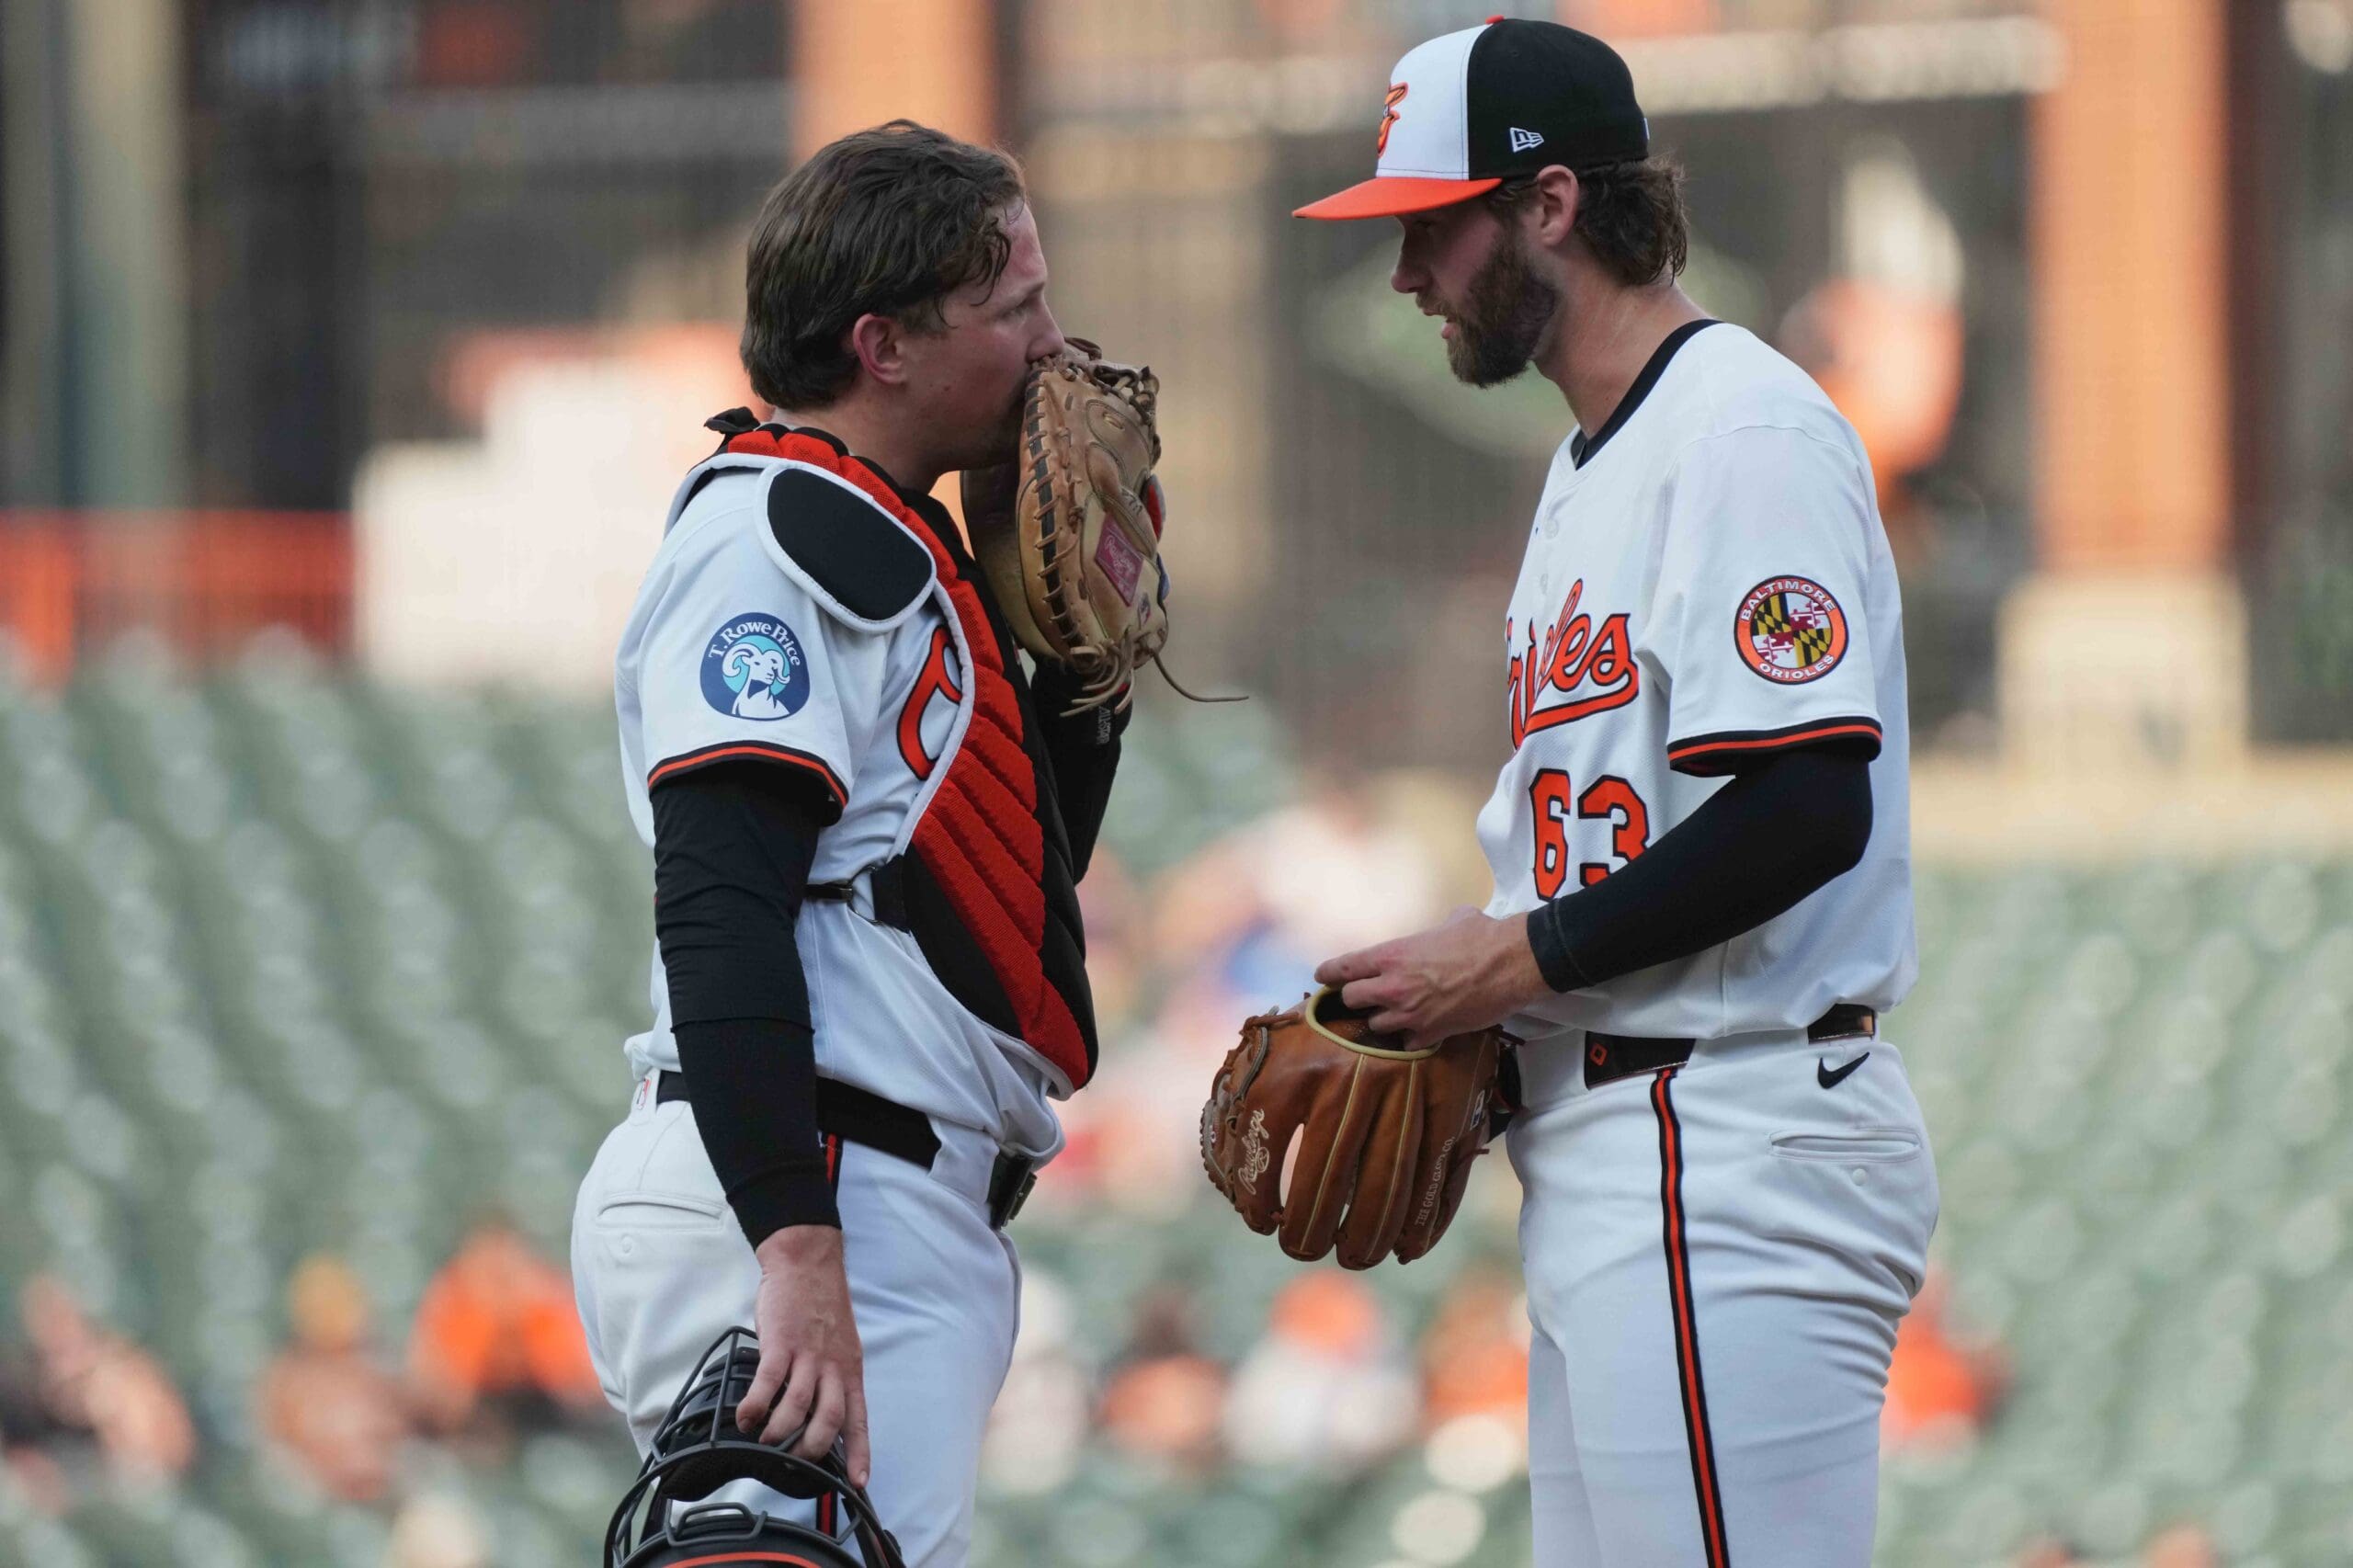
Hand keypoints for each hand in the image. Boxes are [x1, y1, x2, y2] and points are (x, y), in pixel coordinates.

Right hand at [737, 1225, 869, 1487]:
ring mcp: (807, 1355)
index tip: (857, 1482)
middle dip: (812, 1449)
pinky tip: (745, 1418)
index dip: (859, 1452)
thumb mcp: (839, 1345)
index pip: (857, 1418)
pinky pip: (768, 1383)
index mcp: (849, 1369)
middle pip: (829, 1419)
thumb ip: (832, 1378)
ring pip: (798, 1406)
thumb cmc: (820, 1306)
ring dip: (779, 1432)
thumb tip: (817, 1412)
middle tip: (794, 1463)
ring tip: (765, 1441)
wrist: (807, 1263)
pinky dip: (755, 1405)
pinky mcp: (780, 1344)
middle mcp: (832, 1366)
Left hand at [1314, 907, 1548, 1050]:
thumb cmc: (1481, 935)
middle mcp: (1392, 988)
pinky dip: (1409, 1039)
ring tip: (1393, 1014)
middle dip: (1355, 998)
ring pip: (1376, 1026)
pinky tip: (1418, 1031)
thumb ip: (1435, 929)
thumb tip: (1446, 926)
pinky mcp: (1431, 1034)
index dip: (1328, 973)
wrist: (1510, 964)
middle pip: (1351, 1001)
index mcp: (1390, 956)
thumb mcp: (1451, 921)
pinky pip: (1406, 1044)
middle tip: (1364, 996)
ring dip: (1382, 1020)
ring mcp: (1410, 1015)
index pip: (1343, 968)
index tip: (1322, 977)